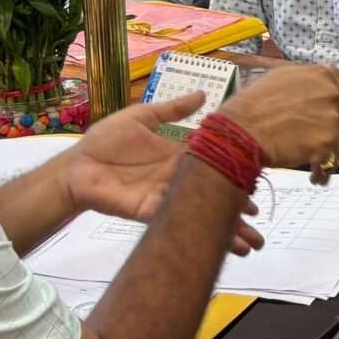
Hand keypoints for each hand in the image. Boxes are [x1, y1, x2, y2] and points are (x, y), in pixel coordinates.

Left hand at [65, 93, 263, 253]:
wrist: (77, 165)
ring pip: (200, 213)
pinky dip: (196, 230)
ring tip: (248, 244)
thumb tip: (204, 94)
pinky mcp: (150, 211)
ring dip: (224, 230)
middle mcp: (178, 179)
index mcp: (180, 157)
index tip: (257, 182)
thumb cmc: (106, 140)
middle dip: (237, 211)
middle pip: (213, 195)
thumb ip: (173, 109)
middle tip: (260, 221)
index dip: (235, 174)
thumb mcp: (142, 116)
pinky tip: (214, 239)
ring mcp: (166, 197)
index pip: (214, 166)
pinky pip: (177, 221)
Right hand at [218, 64, 338, 173]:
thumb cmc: (251, 106)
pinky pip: (330, 161)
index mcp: (322, 76)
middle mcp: (331, 94)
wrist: (240, 130)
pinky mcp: (326, 142)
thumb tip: (330, 69)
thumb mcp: (280, 79)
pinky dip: (323, 172)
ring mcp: (331, 118)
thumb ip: (308, 77)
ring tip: (337, 173)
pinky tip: (316, 177)